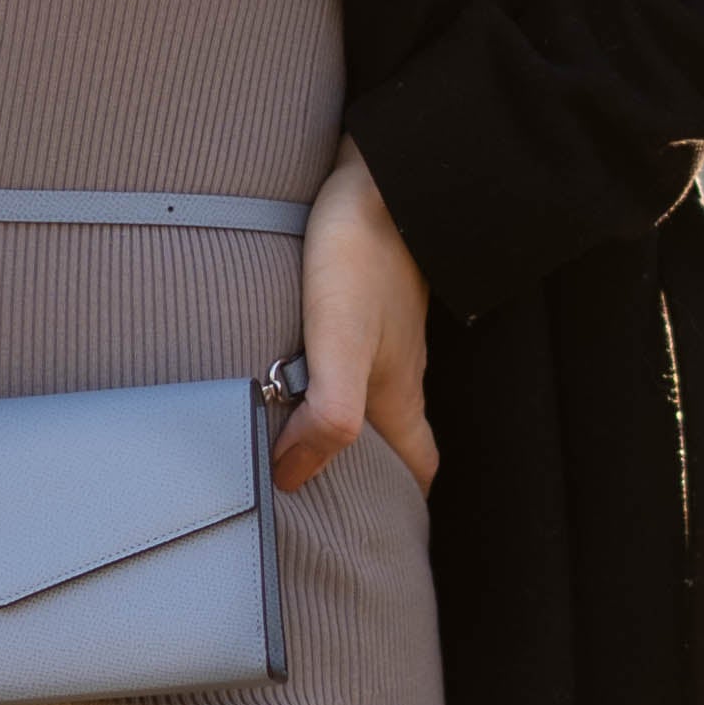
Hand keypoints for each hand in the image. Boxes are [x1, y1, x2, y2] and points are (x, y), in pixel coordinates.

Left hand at [277, 139, 435, 503]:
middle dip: (364, 473)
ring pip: (365, 395)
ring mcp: (382, 331)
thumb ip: (328, 413)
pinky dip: (320, 375)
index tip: (374, 533)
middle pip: (390, 437)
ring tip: (287, 440)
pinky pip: (345, 353)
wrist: (383, 171)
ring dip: (335, 423)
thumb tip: (292, 476)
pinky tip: (284, 366)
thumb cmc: (363, 254)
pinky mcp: (362, 295)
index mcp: (400, 394)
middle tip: (318, 498)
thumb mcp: (342, 342)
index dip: (403, 504)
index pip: (419, 469)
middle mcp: (397, 369)